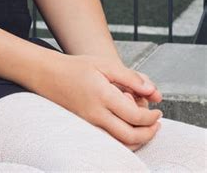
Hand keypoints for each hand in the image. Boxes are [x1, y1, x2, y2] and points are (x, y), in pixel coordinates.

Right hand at [35, 53, 162, 150]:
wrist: (48, 75)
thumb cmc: (77, 67)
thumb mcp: (105, 64)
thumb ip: (130, 78)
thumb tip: (152, 91)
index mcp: (102, 95)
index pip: (135, 115)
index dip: (151, 117)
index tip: (158, 111)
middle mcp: (95, 114)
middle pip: (130, 135)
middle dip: (149, 133)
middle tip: (157, 124)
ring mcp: (89, 124)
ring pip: (120, 144)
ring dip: (138, 140)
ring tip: (147, 128)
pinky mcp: (85, 128)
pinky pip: (109, 142)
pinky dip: (123, 142)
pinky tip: (129, 130)